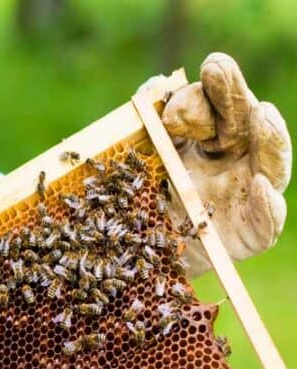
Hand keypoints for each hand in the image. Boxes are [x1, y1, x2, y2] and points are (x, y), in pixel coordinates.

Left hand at [159, 53, 290, 275]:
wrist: (141, 261)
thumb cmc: (142, 205)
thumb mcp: (137, 164)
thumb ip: (146, 126)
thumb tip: (153, 86)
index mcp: (208, 139)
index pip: (214, 106)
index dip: (198, 96)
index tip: (172, 100)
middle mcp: (234, 161)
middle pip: (244, 122)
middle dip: (231, 94)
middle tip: (217, 67)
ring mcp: (249, 194)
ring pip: (272, 163)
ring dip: (270, 138)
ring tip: (263, 115)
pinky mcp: (252, 234)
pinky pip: (267, 220)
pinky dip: (268, 205)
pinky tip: (262, 188)